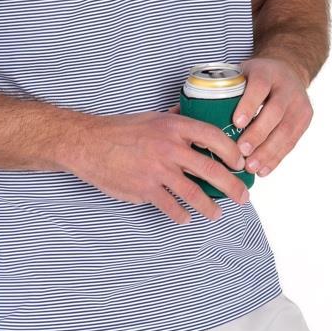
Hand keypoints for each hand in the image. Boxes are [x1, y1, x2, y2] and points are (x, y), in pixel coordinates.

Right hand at [66, 109, 249, 224]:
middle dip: (232, 186)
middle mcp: (169, 148)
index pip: (213, 137)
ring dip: (210, 207)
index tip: (239, 162)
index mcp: (173, 127)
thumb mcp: (151, 118)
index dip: (232, 151)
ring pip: (195, 194)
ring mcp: (158, 170)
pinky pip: (171, 207)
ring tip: (216, 214)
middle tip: (242, 196)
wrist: (89, 144)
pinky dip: (181, 215)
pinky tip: (185, 217)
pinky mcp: (145, 189)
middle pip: (211, 169)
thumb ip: (174, 119)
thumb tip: (192, 114)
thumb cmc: (119, 130)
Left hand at [233, 57, 312, 176]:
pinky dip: (276, 157)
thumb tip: (184, 111)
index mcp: (266, 72)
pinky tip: (263, 170)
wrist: (288, 70)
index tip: (236, 123)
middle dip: (258, 134)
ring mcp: (298, 103)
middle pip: (274, 112)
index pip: (259, 87)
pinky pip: (292, 141)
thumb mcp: (241, 73)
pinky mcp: (305, 119)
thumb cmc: (254, 77)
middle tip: (241, 151)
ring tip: (251, 167)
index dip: (248, 105)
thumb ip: (222, 88)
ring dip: (268, 152)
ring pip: (285, 130)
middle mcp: (286, 86)